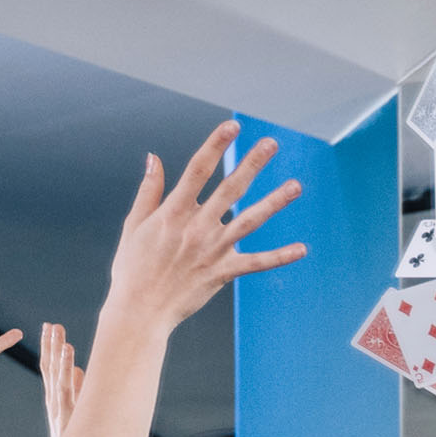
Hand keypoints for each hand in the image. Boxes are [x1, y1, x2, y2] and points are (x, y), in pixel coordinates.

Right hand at [38, 322, 84, 436]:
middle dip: (50, 345)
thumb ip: (79, 390)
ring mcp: (59, 407)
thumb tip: (80, 370)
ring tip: (57, 330)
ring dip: (57, 350)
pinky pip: (65, 386)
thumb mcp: (79, 412)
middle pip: (49, 368)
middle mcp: (55, 401)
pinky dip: (65, 367)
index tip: (50, 328)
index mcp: (56, 400)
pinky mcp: (67, 413)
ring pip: (55, 373)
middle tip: (52, 324)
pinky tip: (68, 351)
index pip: (50, 369)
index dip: (50, 348)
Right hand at [102, 122, 304, 329]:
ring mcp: (212, 250)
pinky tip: (301, 249)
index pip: (197, 169)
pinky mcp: (223, 272)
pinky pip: (256, 263)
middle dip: (252, 163)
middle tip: (272, 143)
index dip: (215, 145)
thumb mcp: (134, 225)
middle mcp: (196, 227)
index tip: (232, 126)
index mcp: (173, 211)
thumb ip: (149, 190)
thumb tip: (154, 158)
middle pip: (230, 188)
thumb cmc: (133, 267)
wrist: (140, 310)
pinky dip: (279, 257)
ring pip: (250, 221)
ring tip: (296, 186)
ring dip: (274, 202)